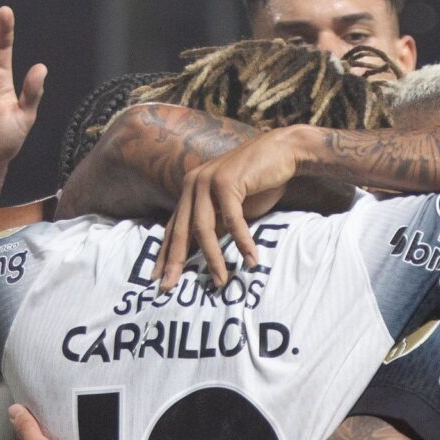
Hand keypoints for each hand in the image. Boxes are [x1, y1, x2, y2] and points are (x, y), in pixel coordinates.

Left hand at [155, 128, 305, 290]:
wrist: (282, 153)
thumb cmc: (257, 184)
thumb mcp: (230, 209)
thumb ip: (215, 225)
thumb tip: (203, 256)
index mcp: (189, 190)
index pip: (174, 228)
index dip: (165, 254)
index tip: (157, 278)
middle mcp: (192, 184)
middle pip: (181, 230)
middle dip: (176, 261)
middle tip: (169, 286)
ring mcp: (208, 181)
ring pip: (204, 229)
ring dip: (213, 258)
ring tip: (220, 282)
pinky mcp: (227, 181)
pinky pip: (232, 220)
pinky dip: (242, 242)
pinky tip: (250, 260)